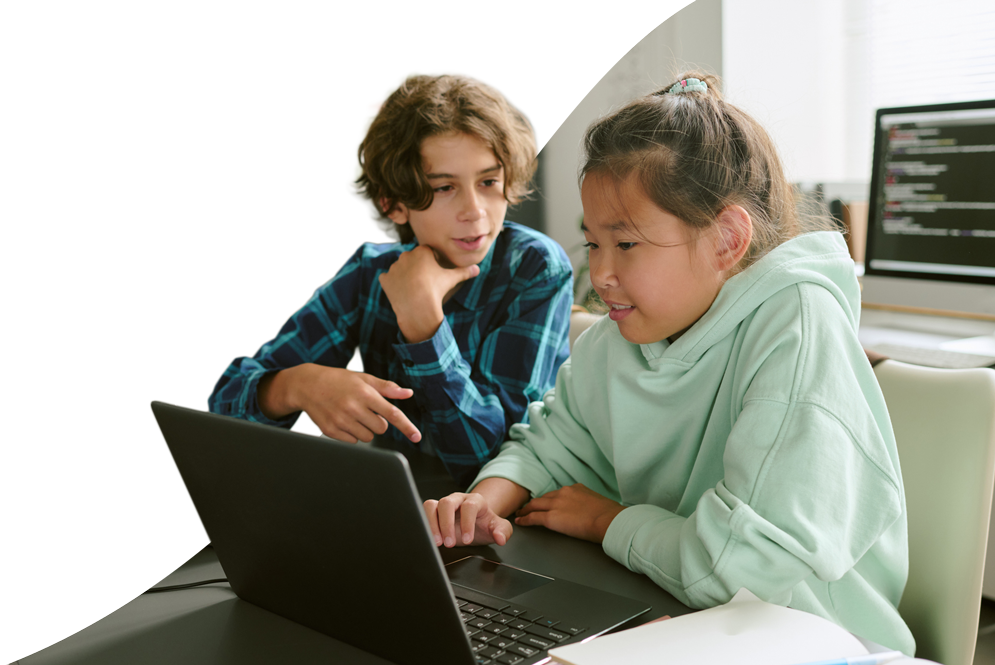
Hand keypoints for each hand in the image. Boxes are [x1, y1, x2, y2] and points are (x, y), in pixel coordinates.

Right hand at [260, 364, 420, 443]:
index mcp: (365, 394)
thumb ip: (387, 388)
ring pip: (368, 437)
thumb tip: (408, 393)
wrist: (308, 385)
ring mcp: (341, 421)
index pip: (392, 414)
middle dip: (378, 422)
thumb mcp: (364, 379)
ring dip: (365, 429)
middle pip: (381, 428)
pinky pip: (353, 441)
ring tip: (353, 414)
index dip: (407, 427)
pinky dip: (352, 434)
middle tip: (367, 410)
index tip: (417, 437)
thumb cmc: (339, 381)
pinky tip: (343, 420)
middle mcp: (353, 408)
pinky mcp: (331, 431)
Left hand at [378, 245, 479, 342]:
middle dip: (417, 267)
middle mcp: (405, 255)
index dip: (431, 262)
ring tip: (413, 288)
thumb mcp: (451, 279)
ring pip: (400, 268)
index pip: (427, 252)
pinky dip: (392, 284)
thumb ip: (463, 272)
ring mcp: (393, 267)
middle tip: (424, 281)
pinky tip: (400, 291)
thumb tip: (477, 269)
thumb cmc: (435, 289)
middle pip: (412, 259)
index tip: (434, 272)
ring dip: (404, 275)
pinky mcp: (385, 279)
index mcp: (421, 251)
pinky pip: (388, 279)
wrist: (418, 306)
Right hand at [423, 492, 513, 547]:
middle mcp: (458, 499)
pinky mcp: (434, 511)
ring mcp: (444, 504)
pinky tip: (430, 538)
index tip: (468, 540)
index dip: (467, 523)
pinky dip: (424, 525)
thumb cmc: (486, 524)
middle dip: (446, 524)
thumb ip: (503, 532)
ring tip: (437, 542)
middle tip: (449, 542)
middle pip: (447, 503)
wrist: (477, 523)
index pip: (469, 506)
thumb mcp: (499, 528)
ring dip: (432, 524)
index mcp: (475, 501)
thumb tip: (500, 538)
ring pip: (431, 505)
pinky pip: (424, 512)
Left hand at [514, 484, 625, 543]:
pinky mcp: (551, 518)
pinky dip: (525, 519)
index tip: (547, 502)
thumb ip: (589, 503)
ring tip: (521, 513)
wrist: (607, 520)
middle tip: (528, 506)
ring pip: (535, 505)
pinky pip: (533, 517)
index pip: (559, 493)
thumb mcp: (598, 502)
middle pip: (544, 497)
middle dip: (535, 502)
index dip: (551, 499)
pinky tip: (520, 521)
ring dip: (526, 509)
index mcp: (576, 489)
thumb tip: (590, 510)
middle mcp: (563, 493)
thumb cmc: (609, 515)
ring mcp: (556, 504)